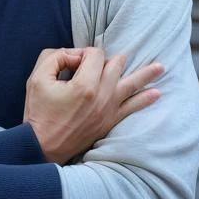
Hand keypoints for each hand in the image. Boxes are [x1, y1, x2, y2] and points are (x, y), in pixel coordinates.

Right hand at [23, 47, 163, 164]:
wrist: (41, 146)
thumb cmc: (38, 111)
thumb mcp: (37, 77)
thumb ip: (54, 56)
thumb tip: (72, 55)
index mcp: (84, 85)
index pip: (95, 55)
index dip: (82, 52)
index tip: (69, 62)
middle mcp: (101, 98)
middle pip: (115, 66)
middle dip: (108, 58)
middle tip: (98, 60)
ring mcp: (107, 111)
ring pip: (131, 86)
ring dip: (145, 75)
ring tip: (161, 67)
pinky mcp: (108, 122)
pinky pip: (132, 109)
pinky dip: (144, 100)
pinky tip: (156, 94)